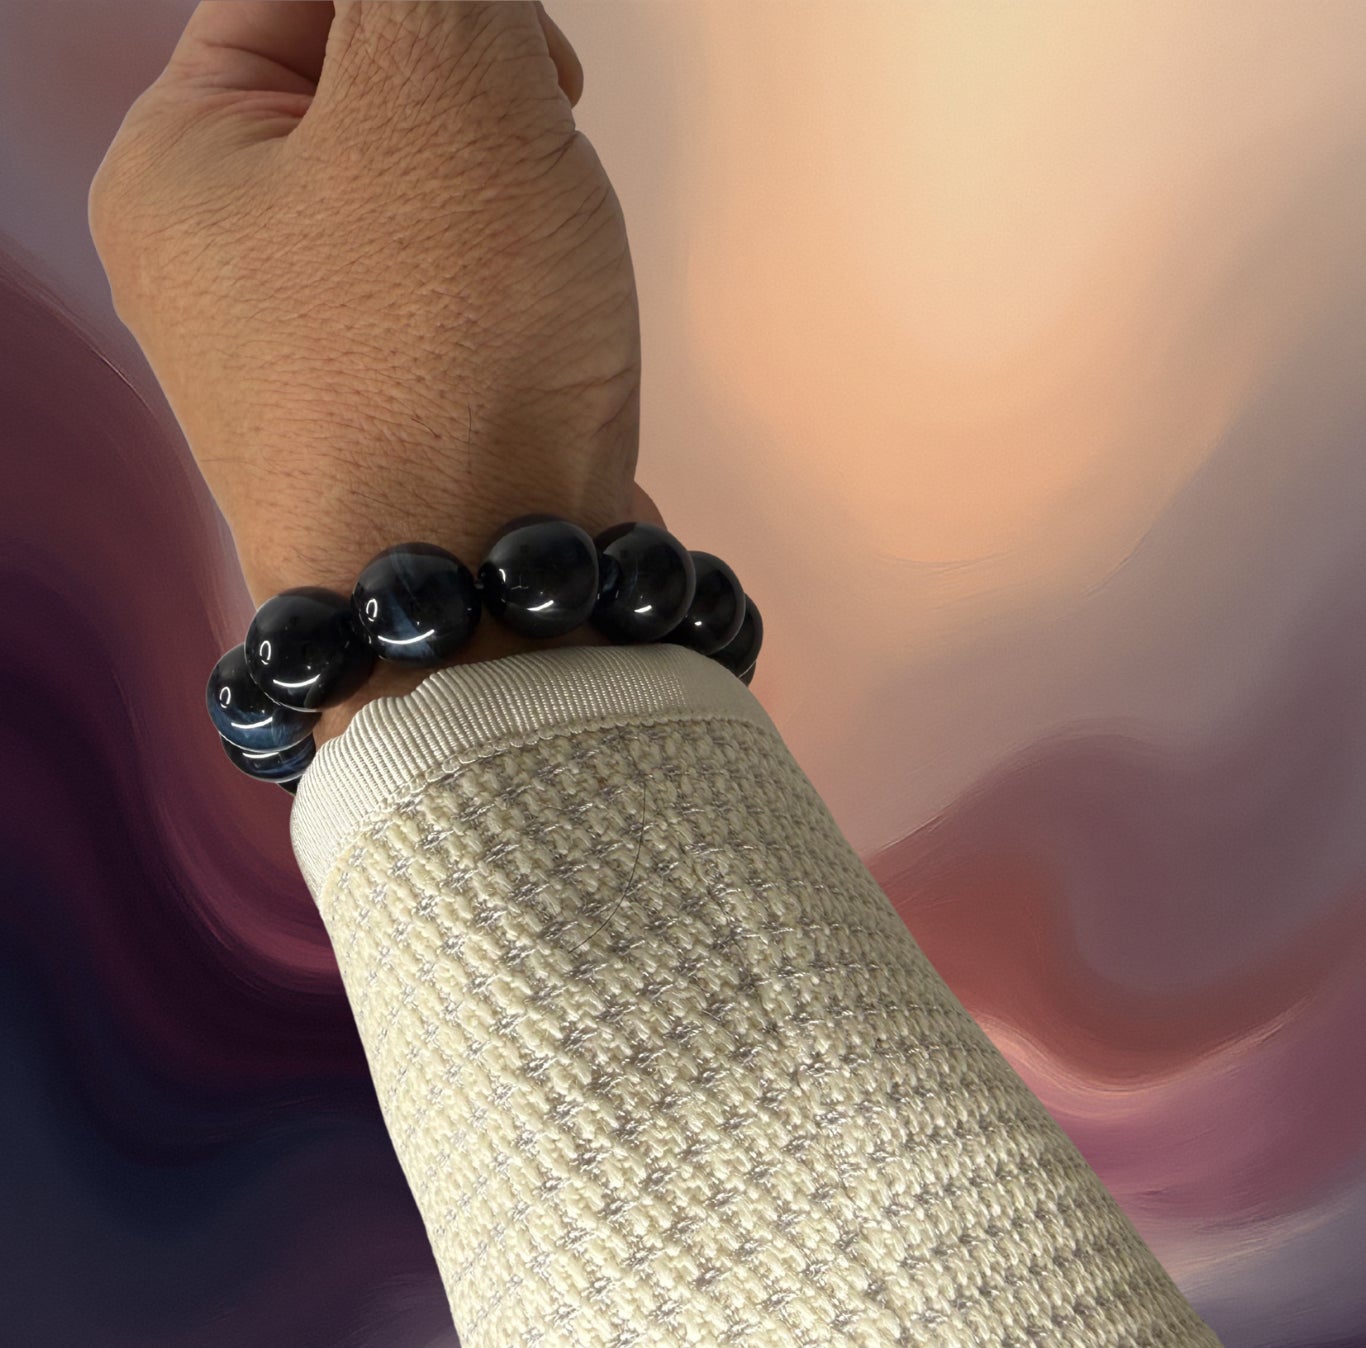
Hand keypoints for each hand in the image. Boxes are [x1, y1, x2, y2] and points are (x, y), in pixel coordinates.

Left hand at [89, 1, 665, 741]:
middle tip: (539, 185)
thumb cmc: (447, 371)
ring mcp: (304, 366)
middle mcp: (219, 272)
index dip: (441, 2)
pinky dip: (521, 311)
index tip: (532, 70)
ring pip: (434, 215)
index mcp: (179, 164)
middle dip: (490, 126)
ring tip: (549, 297)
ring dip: (520, 222)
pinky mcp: (388, 435)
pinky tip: (548, 361)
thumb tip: (447, 0)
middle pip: (374, 107)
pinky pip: (461, 317)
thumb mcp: (444, 94)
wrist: (487, 617)